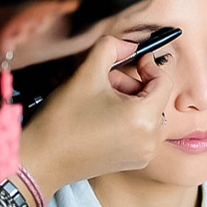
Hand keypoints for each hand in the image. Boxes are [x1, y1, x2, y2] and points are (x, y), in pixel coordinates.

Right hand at [17, 36, 172, 197]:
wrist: (42, 160)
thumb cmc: (62, 120)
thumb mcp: (86, 74)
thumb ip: (110, 48)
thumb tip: (129, 45)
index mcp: (144, 119)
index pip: (164, 81)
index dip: (150, 65)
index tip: (135, 58)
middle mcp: (150, 140)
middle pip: (155, 98)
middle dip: (132, 83)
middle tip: (106, 80)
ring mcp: (144, 154)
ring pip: (148, 113)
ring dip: (129, 100)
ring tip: (100, 99)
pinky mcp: (135, 161)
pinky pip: (141, 130)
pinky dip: (128, 117)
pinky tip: (103, 116)